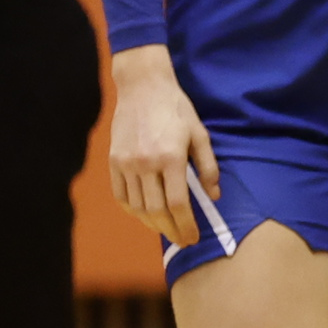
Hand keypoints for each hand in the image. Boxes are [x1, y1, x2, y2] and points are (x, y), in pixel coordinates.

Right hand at [107, 47, 220, 246]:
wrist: (142, 87)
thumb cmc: (176, 109)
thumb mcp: (200, 134)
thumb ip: (208, 167)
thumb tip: (214, 195)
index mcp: (170, 157)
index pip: (177, 203)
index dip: (185, 224)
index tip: (193, 237)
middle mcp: (145, 163)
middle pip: (156, 210)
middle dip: (171, 230)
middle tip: (181, 241)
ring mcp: (126, 163)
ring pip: (137, 206)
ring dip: (152, 224)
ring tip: (166, 230)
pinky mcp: (113, 161)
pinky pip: (120, 195)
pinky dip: (132, 210)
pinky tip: (144, 215)